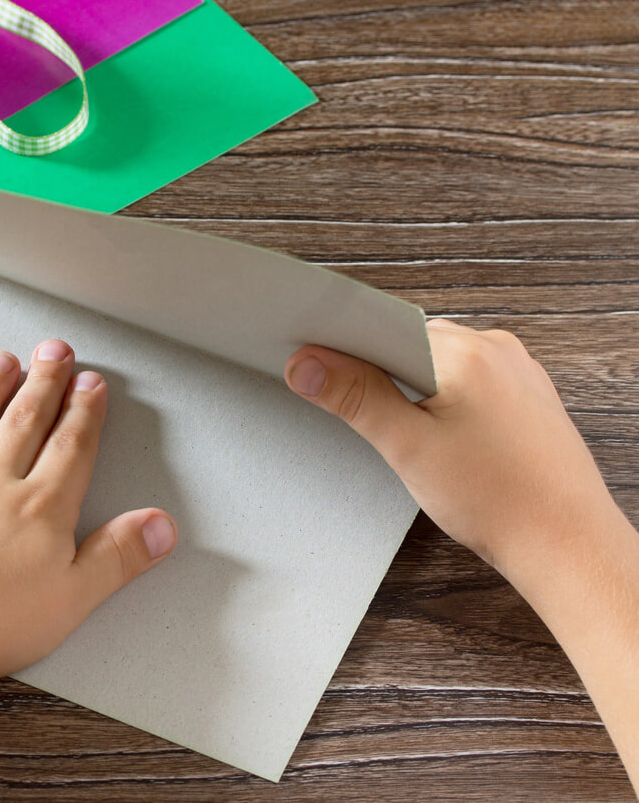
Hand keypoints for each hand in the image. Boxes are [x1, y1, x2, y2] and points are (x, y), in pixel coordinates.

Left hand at [0, 340, 177, 802]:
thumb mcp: (72, 600)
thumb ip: (118, 557)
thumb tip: (161, 525)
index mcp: (38, 509)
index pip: (70, 448)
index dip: (83, 413)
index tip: (89, 383)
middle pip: (22, 423)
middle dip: (42, 383)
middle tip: (53, 350)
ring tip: (1, 360)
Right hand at [284, 320, 638, 791]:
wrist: (565, 545)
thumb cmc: (499, 502)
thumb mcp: (406, 447)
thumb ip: (353, 397)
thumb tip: (306, 364)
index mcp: (465, 351)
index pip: (382, 326)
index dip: (343, 346)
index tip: (314, 365)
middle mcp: (498, 350)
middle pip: (409, 344)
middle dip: (380, 376)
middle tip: (371, 421)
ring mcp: (518, 371)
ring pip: (438, 365)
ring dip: (413, 393)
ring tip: (416, 441)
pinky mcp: (527, 396)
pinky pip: (468, 382)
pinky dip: (443, 403)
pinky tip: (445, 444)